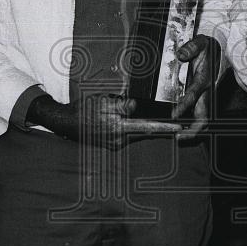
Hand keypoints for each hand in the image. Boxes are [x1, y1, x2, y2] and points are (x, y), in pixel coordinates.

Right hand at [41, 93, 182, 149]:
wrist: (66, 123)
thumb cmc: (84, 110)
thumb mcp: (102, 102)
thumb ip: (120, 105)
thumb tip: (134, 105)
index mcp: (119, 129)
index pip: (148, 128)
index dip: (165, 128)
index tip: (179, 127)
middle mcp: (119, 140)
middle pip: (146, 132)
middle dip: (162, 128)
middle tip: (179, 123)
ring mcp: (116, 144)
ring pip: (138, 134)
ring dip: (149, 128)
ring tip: (164, 123)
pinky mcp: (113, 143)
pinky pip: (129, 135)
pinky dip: (137, 129)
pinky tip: (141, 123)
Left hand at [174, 34, 219, 139]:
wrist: (220, 50)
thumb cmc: (208, 48)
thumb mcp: (201, 42)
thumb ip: (191, 47)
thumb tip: (181, 54)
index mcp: (205, 78)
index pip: (194, 94)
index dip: (185, 105)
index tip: (174, 115)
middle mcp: (207, 91)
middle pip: (204, 116)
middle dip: (194, 131)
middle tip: (179, 138)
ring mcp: (206, 97)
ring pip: (203, 119)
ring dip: (193, 132)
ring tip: (179, 139)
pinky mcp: (203, 99)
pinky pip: (199, 116)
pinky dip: (191, 126)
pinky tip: (181, 132)